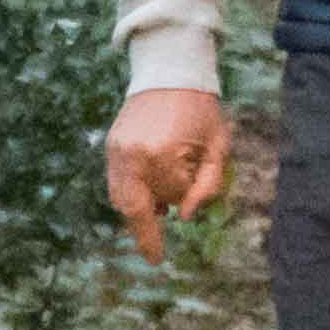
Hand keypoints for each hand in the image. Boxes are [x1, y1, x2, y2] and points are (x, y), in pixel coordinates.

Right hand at [103, 87, 233, 263]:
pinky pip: (115, 182)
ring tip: (151, 230)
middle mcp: (134, 156)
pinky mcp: (110, 146)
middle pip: (136, 209)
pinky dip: (128, 196)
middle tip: (153, 258)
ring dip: (135, 217)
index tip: (192, 201)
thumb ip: (206, 186)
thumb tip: (185, 217)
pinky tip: (146, 200)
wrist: (170, 72)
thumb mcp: (218, 146)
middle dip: (145, 235)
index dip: (185, 200)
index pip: (173, 197)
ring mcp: (117, 151)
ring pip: (121, 199)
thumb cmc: (201, 110)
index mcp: (163, 155)